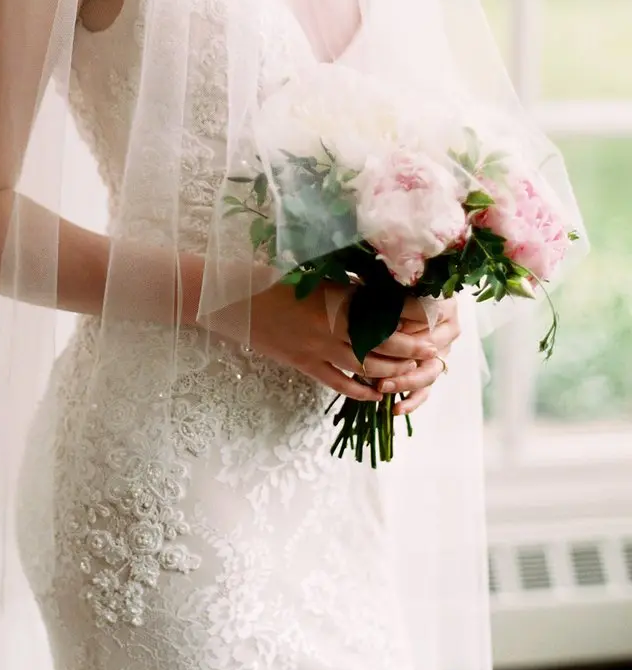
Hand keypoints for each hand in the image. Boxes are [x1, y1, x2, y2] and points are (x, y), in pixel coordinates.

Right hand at [241, 280, 441, 401]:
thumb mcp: (316, 276)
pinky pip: (339, 383)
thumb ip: (347, 286)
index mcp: (338, 298)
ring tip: (410, 370)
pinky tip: (375, 394)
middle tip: (432, 350)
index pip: (388, 311)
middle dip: (412, 349)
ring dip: (392, 372)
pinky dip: (361, 391)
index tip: (432, 317)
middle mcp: (333, 326)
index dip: (414, 317)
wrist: (236, 299)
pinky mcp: (305, 365)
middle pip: (385, 344)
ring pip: (367, 368)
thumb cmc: (274, 278)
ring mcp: (319, 349)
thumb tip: (382, 290)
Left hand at [377, 296, 460, 416]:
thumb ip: (398, 298)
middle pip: (429, 352)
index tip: (380, 329)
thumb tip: (385, 316)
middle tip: (381, 366)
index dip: (405, 326)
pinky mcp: (432, 369)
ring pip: (428, 373)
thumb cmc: (400, 288)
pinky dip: (412, 401)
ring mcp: (442, 353)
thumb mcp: (398, 288)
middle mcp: (449, 332)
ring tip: (383, 386)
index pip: (427, 321)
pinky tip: (396, 408)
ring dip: (405, 382)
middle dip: (403, 361)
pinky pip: (426, 390)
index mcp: (446, 308)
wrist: (410, 295)